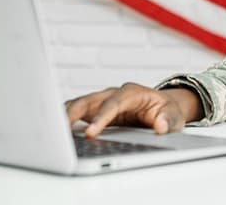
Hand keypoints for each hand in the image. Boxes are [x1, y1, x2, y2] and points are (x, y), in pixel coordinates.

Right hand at [65, 83, 203, 137]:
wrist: (162, 108)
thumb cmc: (166, 111)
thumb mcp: (174, 117)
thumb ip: (168, 121)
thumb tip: (160, 126)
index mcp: (132, 92)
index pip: (114, 103)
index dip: (101, 117)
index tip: (92, 132)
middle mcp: (113, 94)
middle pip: (89, 100)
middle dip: (74, 114)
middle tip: (61, 131)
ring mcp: (101, 101)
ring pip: (78, 104)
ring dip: (64, 116)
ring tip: (51, 131)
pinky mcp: (94, 110)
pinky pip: (75, 112)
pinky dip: (64, 120)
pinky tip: (54, 132)